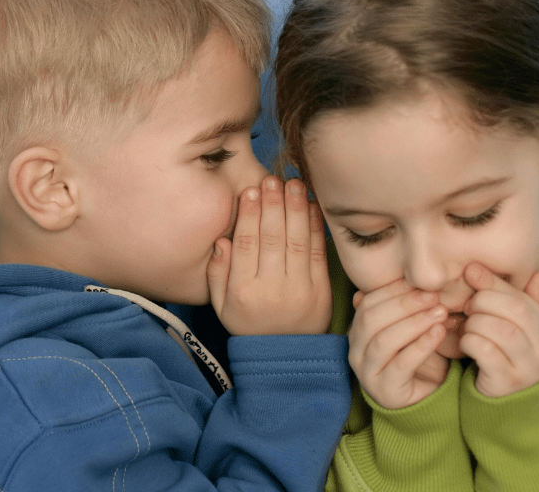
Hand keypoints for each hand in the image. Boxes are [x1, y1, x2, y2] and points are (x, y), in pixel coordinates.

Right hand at [208, 176, 332, 335]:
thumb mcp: (221, 305)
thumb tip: (222, 241)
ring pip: (296, 241)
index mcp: (243, 292)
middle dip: (273, 204)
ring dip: (295, 208)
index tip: (251, 190)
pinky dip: (315, 227)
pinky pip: (317, 253)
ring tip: (293, 184)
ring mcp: (299, 290)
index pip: (246, 243)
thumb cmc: (249, 325)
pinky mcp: (321, 291)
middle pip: (272, 237)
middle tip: (272, 179)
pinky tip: (311, 206)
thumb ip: (217, 273)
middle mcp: (271, 290)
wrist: (284, 358)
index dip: (249, 214)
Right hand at [347, 280, 449, 408]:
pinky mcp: (385, 391)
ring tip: (440, 313)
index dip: (392, 290)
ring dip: (414, 323)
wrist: (422, 402)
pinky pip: (401, 364)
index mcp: (356, 332)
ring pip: (384, 341)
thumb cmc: (414, 359)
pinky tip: (439, 333)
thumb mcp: (407, 331)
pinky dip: (421, 346)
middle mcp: (354, 351)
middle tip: (433, 297)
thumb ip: (402, 309)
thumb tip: (407, 276)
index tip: (420, 282)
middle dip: (404, 304)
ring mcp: (366, 372)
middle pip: (372, 320)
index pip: (367, 303)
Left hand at [459, 263, 538, 396]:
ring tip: (467, 326)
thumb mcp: (514, 325)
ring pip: (499, 329)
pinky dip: (470, 341)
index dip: (492, 284)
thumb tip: (511, 270)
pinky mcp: (508, 383)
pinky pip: (485, 350)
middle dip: (483, 302)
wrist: (506, 403)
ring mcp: (529, 369)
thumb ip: (513, 297)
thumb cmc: (507, 354)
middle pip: (514, 311)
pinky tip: (467, 344)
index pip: (521, 297)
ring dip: (475, 323)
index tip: (470, 274)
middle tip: (467, 307)